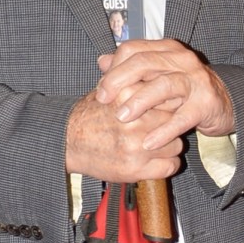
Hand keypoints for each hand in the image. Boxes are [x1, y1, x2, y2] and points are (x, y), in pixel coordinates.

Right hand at [65, 93, 183, 181]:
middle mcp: (134, 121)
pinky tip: (156, 161)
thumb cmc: (90, 115)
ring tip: (154, 146)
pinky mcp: (136, 169)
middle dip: (169, 127)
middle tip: (158, 130)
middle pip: (175, 122)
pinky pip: (171, 166)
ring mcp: (136, 146)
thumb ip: (134, 83)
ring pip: (176, 145)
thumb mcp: (109, 91)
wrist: (67, 142)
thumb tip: (161, 74)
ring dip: (168, 147)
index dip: (169, 105)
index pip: (169, 98)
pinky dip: (167, 165)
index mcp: (128, 96)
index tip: (164, 111)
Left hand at [94, 39, 234, 147]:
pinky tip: (149, 143)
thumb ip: (131, 69)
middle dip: (119, 81)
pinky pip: (183, 117)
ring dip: (139, 101)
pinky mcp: (207, 103)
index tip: (101, 91)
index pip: (133, 50)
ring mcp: (197, 80)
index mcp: (167, 50)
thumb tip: (102, 61)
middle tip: (104, 101)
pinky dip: (164, 130)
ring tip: (122, 118)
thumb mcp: (157, 77)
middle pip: (144, 62)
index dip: (113, 68)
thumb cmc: (185, 92)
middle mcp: (182, 60)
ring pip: (164, 85)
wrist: (225, 104)